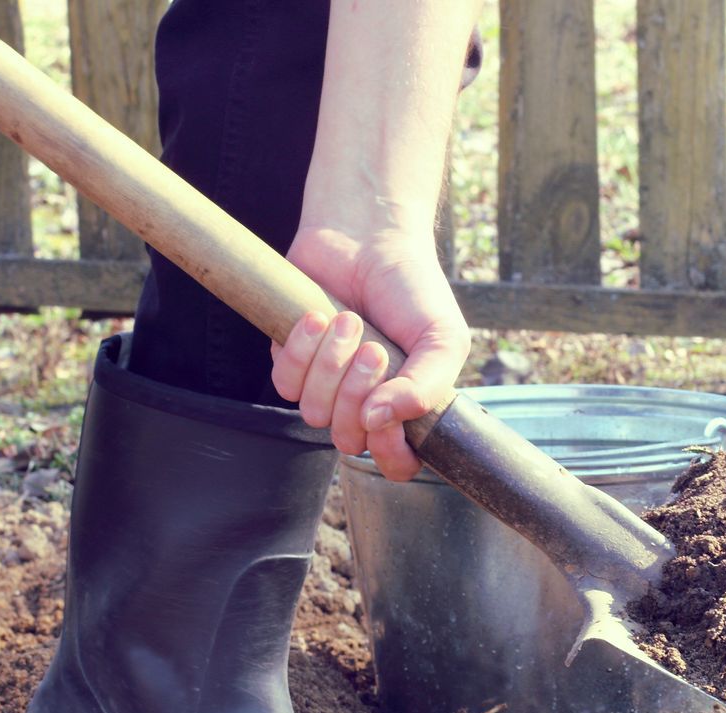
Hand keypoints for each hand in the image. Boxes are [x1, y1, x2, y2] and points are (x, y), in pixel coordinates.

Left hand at [270, 225, 469, 481]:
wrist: (368, 236)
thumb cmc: (412, 287)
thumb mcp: (441, 338)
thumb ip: (428, 387)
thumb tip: (380, 421)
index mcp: (405, 407)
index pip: (396, 464)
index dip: (391, 452)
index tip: (391, 416)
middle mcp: (364, 403)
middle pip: (349, 440)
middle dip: (359, 392)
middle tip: (375, 346)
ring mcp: (326, 385)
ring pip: (314, 412)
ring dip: (332, 364)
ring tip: (350, 321)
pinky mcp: (291, 360)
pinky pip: (284, 382)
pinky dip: (302, 347)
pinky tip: (319, 316)